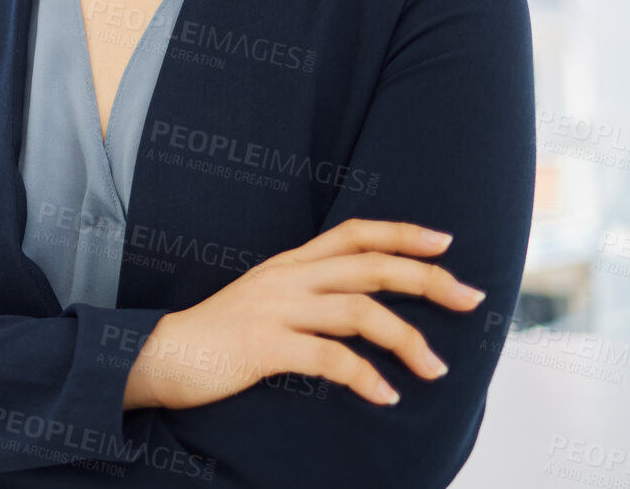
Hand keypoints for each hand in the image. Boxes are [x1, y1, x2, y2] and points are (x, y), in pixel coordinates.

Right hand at [125, 218, 484, 411]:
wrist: (158, 356)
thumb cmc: (217, 336)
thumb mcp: (263, 300)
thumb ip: (305, 293)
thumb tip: (358, 305)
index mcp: (288, 264)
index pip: (353, 233)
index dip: (402, 233)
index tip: (446, 243)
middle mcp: (286, 278)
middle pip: (371, 266)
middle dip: (428, 279)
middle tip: (471, 299)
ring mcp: (275, 308)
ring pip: (360, 311)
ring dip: (407, 340)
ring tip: (436, 369)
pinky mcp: (264, 344)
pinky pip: (330, 358)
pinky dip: (366, 377)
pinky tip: (385, 397)